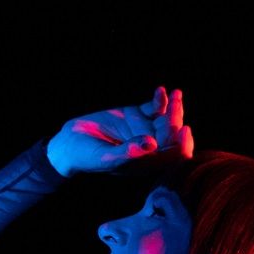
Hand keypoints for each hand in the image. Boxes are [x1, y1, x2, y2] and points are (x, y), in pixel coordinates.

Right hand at [46, 86, 193, 176]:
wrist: (70, 144)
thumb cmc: (87, 157)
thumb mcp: (107, 157)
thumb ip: (128, 152)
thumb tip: (150, 143)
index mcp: (150, 162)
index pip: (174, 156)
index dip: (182, 143)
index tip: (184, 129)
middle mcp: (152, 147)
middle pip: (172, 135)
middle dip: (176, 120)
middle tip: (175, 105)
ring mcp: (146, 130)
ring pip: (166, 120)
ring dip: (173, 108)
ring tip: (174, 95)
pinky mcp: (136, 116)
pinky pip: (153, 108)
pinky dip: (159, 100)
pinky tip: (161, 91)